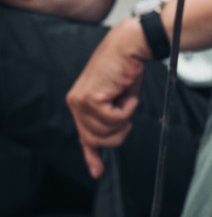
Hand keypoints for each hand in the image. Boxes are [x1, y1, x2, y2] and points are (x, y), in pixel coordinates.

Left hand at [67, 18, 148, 177]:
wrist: (131, 44)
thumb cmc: (128, 67)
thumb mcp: (119, 97)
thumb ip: (111, 115)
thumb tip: (114, 134)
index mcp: (80, 104)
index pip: (84, 136)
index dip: (92, 156)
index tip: (97, 172)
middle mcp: (75, 104)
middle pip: (96, 139)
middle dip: (118, 133)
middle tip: (129, 114)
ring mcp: (80, 102)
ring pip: (106, 131)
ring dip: (125, 117)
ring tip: (127, 97)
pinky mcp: (89, 99)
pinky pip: (113, 118)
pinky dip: (127, 108)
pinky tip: (126, 92)